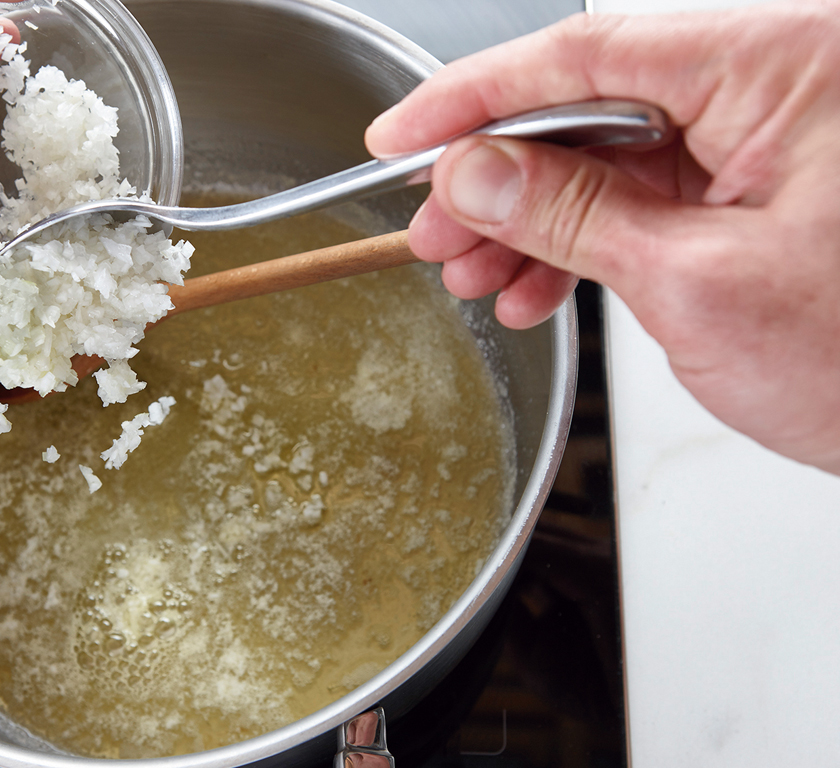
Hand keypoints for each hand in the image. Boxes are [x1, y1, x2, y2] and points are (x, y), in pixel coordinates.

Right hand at [365, 3, 839, 475]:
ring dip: (532, 221)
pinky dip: (584, 247)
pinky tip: (534, 289)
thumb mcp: (698, 286)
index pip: (592, 51)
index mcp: (790, 63)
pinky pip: (650, 200)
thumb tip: (475, 175)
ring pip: (612, 159)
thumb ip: (572, 217)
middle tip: (433, 229)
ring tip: (474, 276)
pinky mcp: (765, 193)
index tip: (403, 133)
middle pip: (595, 105)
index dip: (476, 94)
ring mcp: (777, 140)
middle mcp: (786, 84)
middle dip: (500, 177)